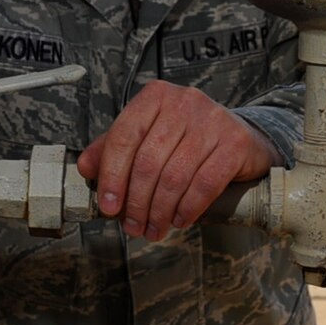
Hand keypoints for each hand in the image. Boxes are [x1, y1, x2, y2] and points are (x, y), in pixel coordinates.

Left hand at [78, 82, 277, 239]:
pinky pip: (205, 183)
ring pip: (175, 176)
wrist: (241, 138)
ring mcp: (212, 120)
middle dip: (137, 202)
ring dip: (160, 211)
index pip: (124, 136)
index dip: (111, 175)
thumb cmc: (188, 139)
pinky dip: (188, 208)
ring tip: (154, 228)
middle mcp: (184, 102)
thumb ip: (115, 148)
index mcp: (156, 96)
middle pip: (148, 161)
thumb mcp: (149, 136)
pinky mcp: (234, 142)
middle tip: (133, 226)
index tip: (108, 206)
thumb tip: (85, 167)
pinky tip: (180, 220)